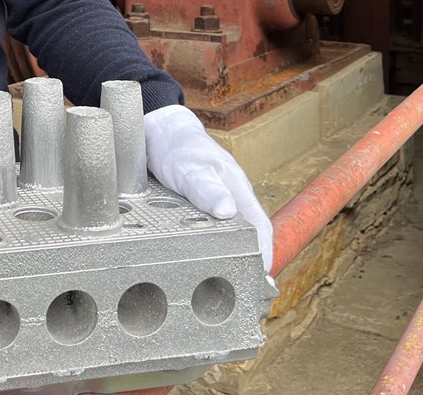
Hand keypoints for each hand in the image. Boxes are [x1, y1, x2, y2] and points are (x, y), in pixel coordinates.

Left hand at [144, 105, 273, 272]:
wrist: (158, 131)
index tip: (260, 281)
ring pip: (229, 235)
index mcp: (238, 190)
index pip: (260, 230)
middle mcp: (232, 199)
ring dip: (228, 256)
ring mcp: (217, 204)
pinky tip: (200, 262)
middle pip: (248, 237)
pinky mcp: (200, 208)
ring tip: (220, 284)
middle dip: (247, 263)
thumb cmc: (178, 147)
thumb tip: (227, 211)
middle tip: (239, 291)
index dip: (263, 256)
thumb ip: (206, 189)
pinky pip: (211, 231)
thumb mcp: (189, 168)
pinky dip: (210, 247)